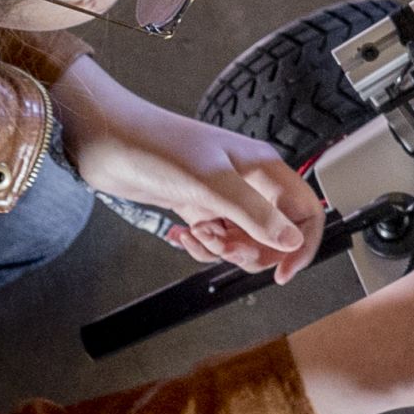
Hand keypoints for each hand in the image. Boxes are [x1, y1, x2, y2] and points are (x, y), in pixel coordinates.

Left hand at [57, 98, 321, 277]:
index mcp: (263, 169)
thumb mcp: (211, 184)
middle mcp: (249, 183)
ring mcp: (223, 197)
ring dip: (219, 249)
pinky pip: (215, 240)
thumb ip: (255, 214)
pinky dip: (200, 246)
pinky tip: (181, 234)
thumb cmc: (157, 147)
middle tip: (219, 243)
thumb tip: (292, 241)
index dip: (301, 245)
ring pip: (243, 242)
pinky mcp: (199, 207)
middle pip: (274, 236)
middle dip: (248, 250)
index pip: (306, 212)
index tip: (282, 272)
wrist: (108, 140)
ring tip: (196, 233)